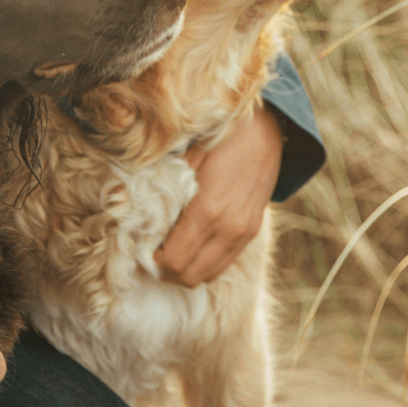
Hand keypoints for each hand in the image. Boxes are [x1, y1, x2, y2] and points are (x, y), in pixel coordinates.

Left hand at [154, 106, 282, 287]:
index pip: (174, 260)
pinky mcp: (252, 233)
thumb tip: (142, 214)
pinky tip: (192, 242)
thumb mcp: (186, 157)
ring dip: (186, 269)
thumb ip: (167, 188)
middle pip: (190, 276)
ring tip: (170, 248)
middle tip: (152, 250)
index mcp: (206, 210)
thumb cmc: (219, 137)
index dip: (153, 259)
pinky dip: (205, 262)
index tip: (142, 245)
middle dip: (166, 269)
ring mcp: (243, 234)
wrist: (266, 131)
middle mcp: (227, 229)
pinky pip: (224, 263)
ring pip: (208, 275)